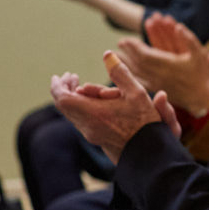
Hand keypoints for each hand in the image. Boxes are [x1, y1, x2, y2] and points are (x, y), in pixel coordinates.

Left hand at [50, 52, 166, 162]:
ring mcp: (91, 134)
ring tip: (81, 87)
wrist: (150, 154)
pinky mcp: (96, 139)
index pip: (62, 97)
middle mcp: (87, 125)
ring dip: (73, 98)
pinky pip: (80, 121)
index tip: (62, 75)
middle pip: (63, 105)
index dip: (58, 85)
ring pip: (71, 114)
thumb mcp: (137, 94)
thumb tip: (108, 55)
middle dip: (64, 88)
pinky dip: (80, 108)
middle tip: (71, 77)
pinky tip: (92, 103)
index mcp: (94, 113)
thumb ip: (120, 73)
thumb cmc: (146, 124)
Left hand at [117, 14, 208, 113]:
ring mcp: (156, 84)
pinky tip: (122, 71)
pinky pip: (138, 82)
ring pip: (135, 72)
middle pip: (137, 62)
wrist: (201, 98)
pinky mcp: (156, 90)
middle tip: (119, 43)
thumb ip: (189, 39)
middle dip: (127, 52)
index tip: (126, 39)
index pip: (144, 54)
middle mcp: (160, 75)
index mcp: (169, 65)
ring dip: (124, 62)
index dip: (133, 46)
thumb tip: (178, 26)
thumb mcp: (199, 54)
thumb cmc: (201, 75)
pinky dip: (129, 75)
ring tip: (116, 55)